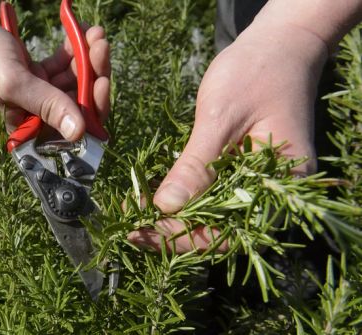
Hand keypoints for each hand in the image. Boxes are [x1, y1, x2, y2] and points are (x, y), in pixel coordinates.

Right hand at [0, 1, 110, 140]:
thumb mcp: (15, 82)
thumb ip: (48, 106)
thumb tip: (79, 133)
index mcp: (26, 129)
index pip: (71, 130)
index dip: (93, 108)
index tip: (103, 81)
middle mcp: (34, 116)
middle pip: (79, 104)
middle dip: (94, 74)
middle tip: (101, 45)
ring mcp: (37, 94)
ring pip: (76, 82)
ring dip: (89, 57)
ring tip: (93, 31)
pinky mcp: (37, 74)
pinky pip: (65, 66)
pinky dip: (75, 50)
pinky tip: (78, 31)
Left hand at [128, 20, 328, 252]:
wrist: (279, 45)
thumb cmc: (256, 73)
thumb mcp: (221, 119)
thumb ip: (196, 165)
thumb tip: (165, 207)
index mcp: (281, 185)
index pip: (229, 232)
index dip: (183, 237)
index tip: (143, 230)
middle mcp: (271, 193)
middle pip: (218, 231)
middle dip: (172, 232)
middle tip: (129, 227)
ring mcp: (255, 184)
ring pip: (211, 217)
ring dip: (172, 218)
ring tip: (134, 213)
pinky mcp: (240, 172)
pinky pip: (210, 195)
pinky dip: (181, 198)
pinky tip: (151, 195)